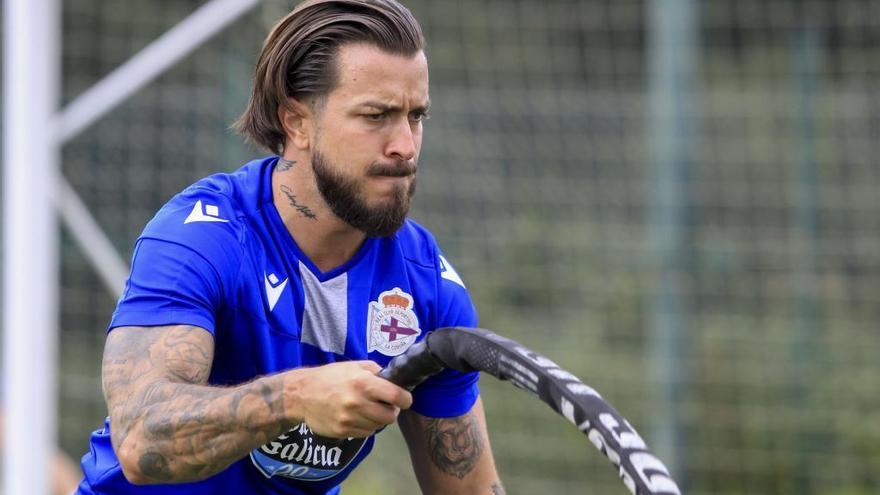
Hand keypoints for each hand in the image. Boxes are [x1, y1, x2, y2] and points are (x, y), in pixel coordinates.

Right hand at [288, 361, 412, 437]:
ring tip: (369, 410)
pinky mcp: (343, 431)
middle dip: (392, 411)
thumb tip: (393, 379)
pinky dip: (366, 426)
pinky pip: (365, 433)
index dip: (405, 399)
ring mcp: (350, 419)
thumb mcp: (353, 366)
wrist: (301, 395)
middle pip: (391, 416)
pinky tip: (358, 417)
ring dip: (378, 420)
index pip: (397, 396)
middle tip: (385, 405)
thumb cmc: (329, 377)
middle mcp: (358, 403)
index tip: (404, 398)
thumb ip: (374, 371)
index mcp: (363, 383)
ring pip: (378, 427)